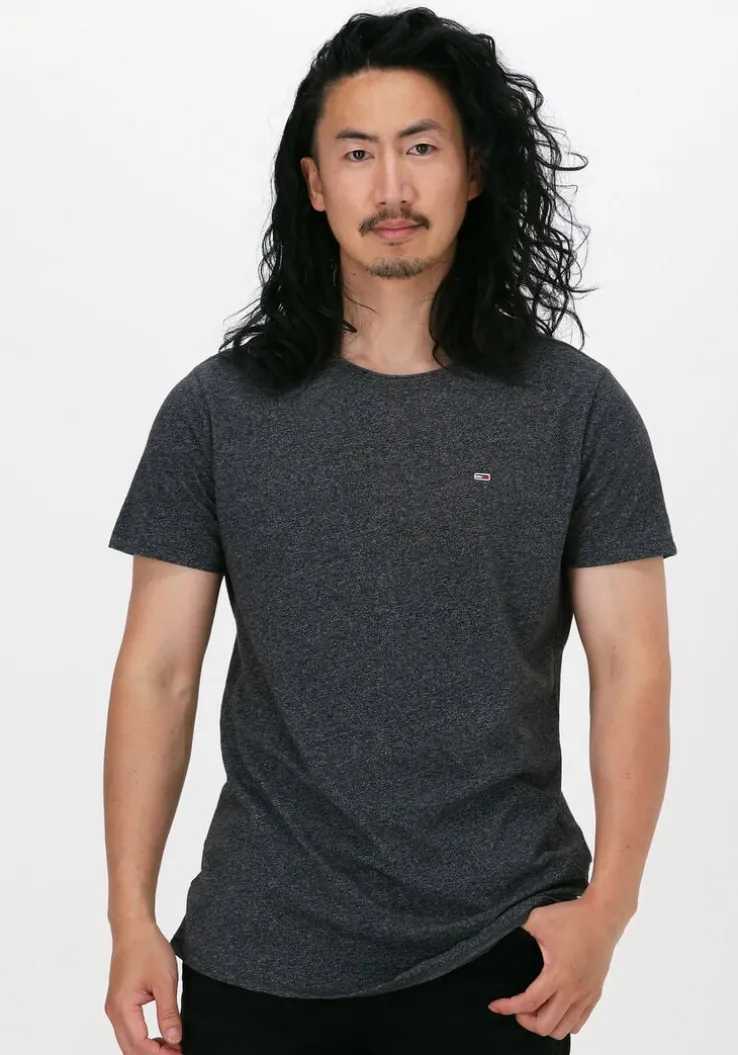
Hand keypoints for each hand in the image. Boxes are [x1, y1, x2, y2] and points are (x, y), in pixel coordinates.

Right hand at [104, 919, 183, 1053]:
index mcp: (123, 1007)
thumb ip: (169, 1013)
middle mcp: (114, 1011)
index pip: (140, 1045)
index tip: (179, 1053)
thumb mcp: (165, 981)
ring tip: (172, 1046)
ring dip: (148, 1048)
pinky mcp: (118, 1001)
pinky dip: (142, 1037)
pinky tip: (160, 1035)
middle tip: (178, 1052)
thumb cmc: (147, 948)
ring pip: (128, 1041)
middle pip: (130, 1048)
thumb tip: (174, 1039)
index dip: (160, 1054)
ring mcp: (114, 1006)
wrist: (133, 928)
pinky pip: (128, 1029)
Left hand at [486, 896, 622, 1039]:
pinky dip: (562, 1022)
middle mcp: (574, 990)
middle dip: (525, 1020)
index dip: (508, 1008)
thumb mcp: (538, 918)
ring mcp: (586, 995)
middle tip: (517, 1007)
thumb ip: (517, 928)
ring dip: (544, 1023)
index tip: (494, 1005)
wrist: (603, 916)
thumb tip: (497, 931)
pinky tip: (552, 1007)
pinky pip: (577, 1023)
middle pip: (545, 1026)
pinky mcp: (594, 994)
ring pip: (563, 1030)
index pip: (529, 1003)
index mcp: (559, 974)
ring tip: (534, 1008)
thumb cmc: (572, 917)